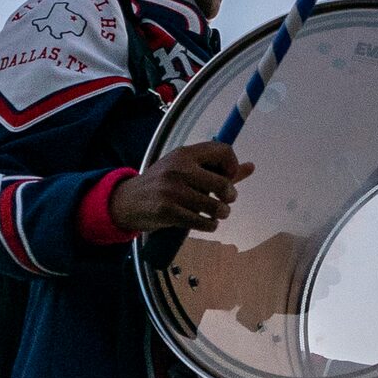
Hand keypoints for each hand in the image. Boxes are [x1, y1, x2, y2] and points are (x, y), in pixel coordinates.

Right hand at [109, 144, 253, 235]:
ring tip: (218, 214)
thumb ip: (217, 169)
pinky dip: (210, 226)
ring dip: (222, 213)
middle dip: (230, 196)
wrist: (127, 202)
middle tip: (226, 202)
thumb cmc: (161, 184)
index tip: (228, 178)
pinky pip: (201, 222)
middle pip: (223, 183)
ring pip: (214, 206)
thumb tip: (251, 167)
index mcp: (185, 153)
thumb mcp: (184, 170)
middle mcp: (179, 168)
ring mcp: (172, 190)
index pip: (223, 151)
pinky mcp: (168, 211)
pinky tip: (207, 224)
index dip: (233, 166)